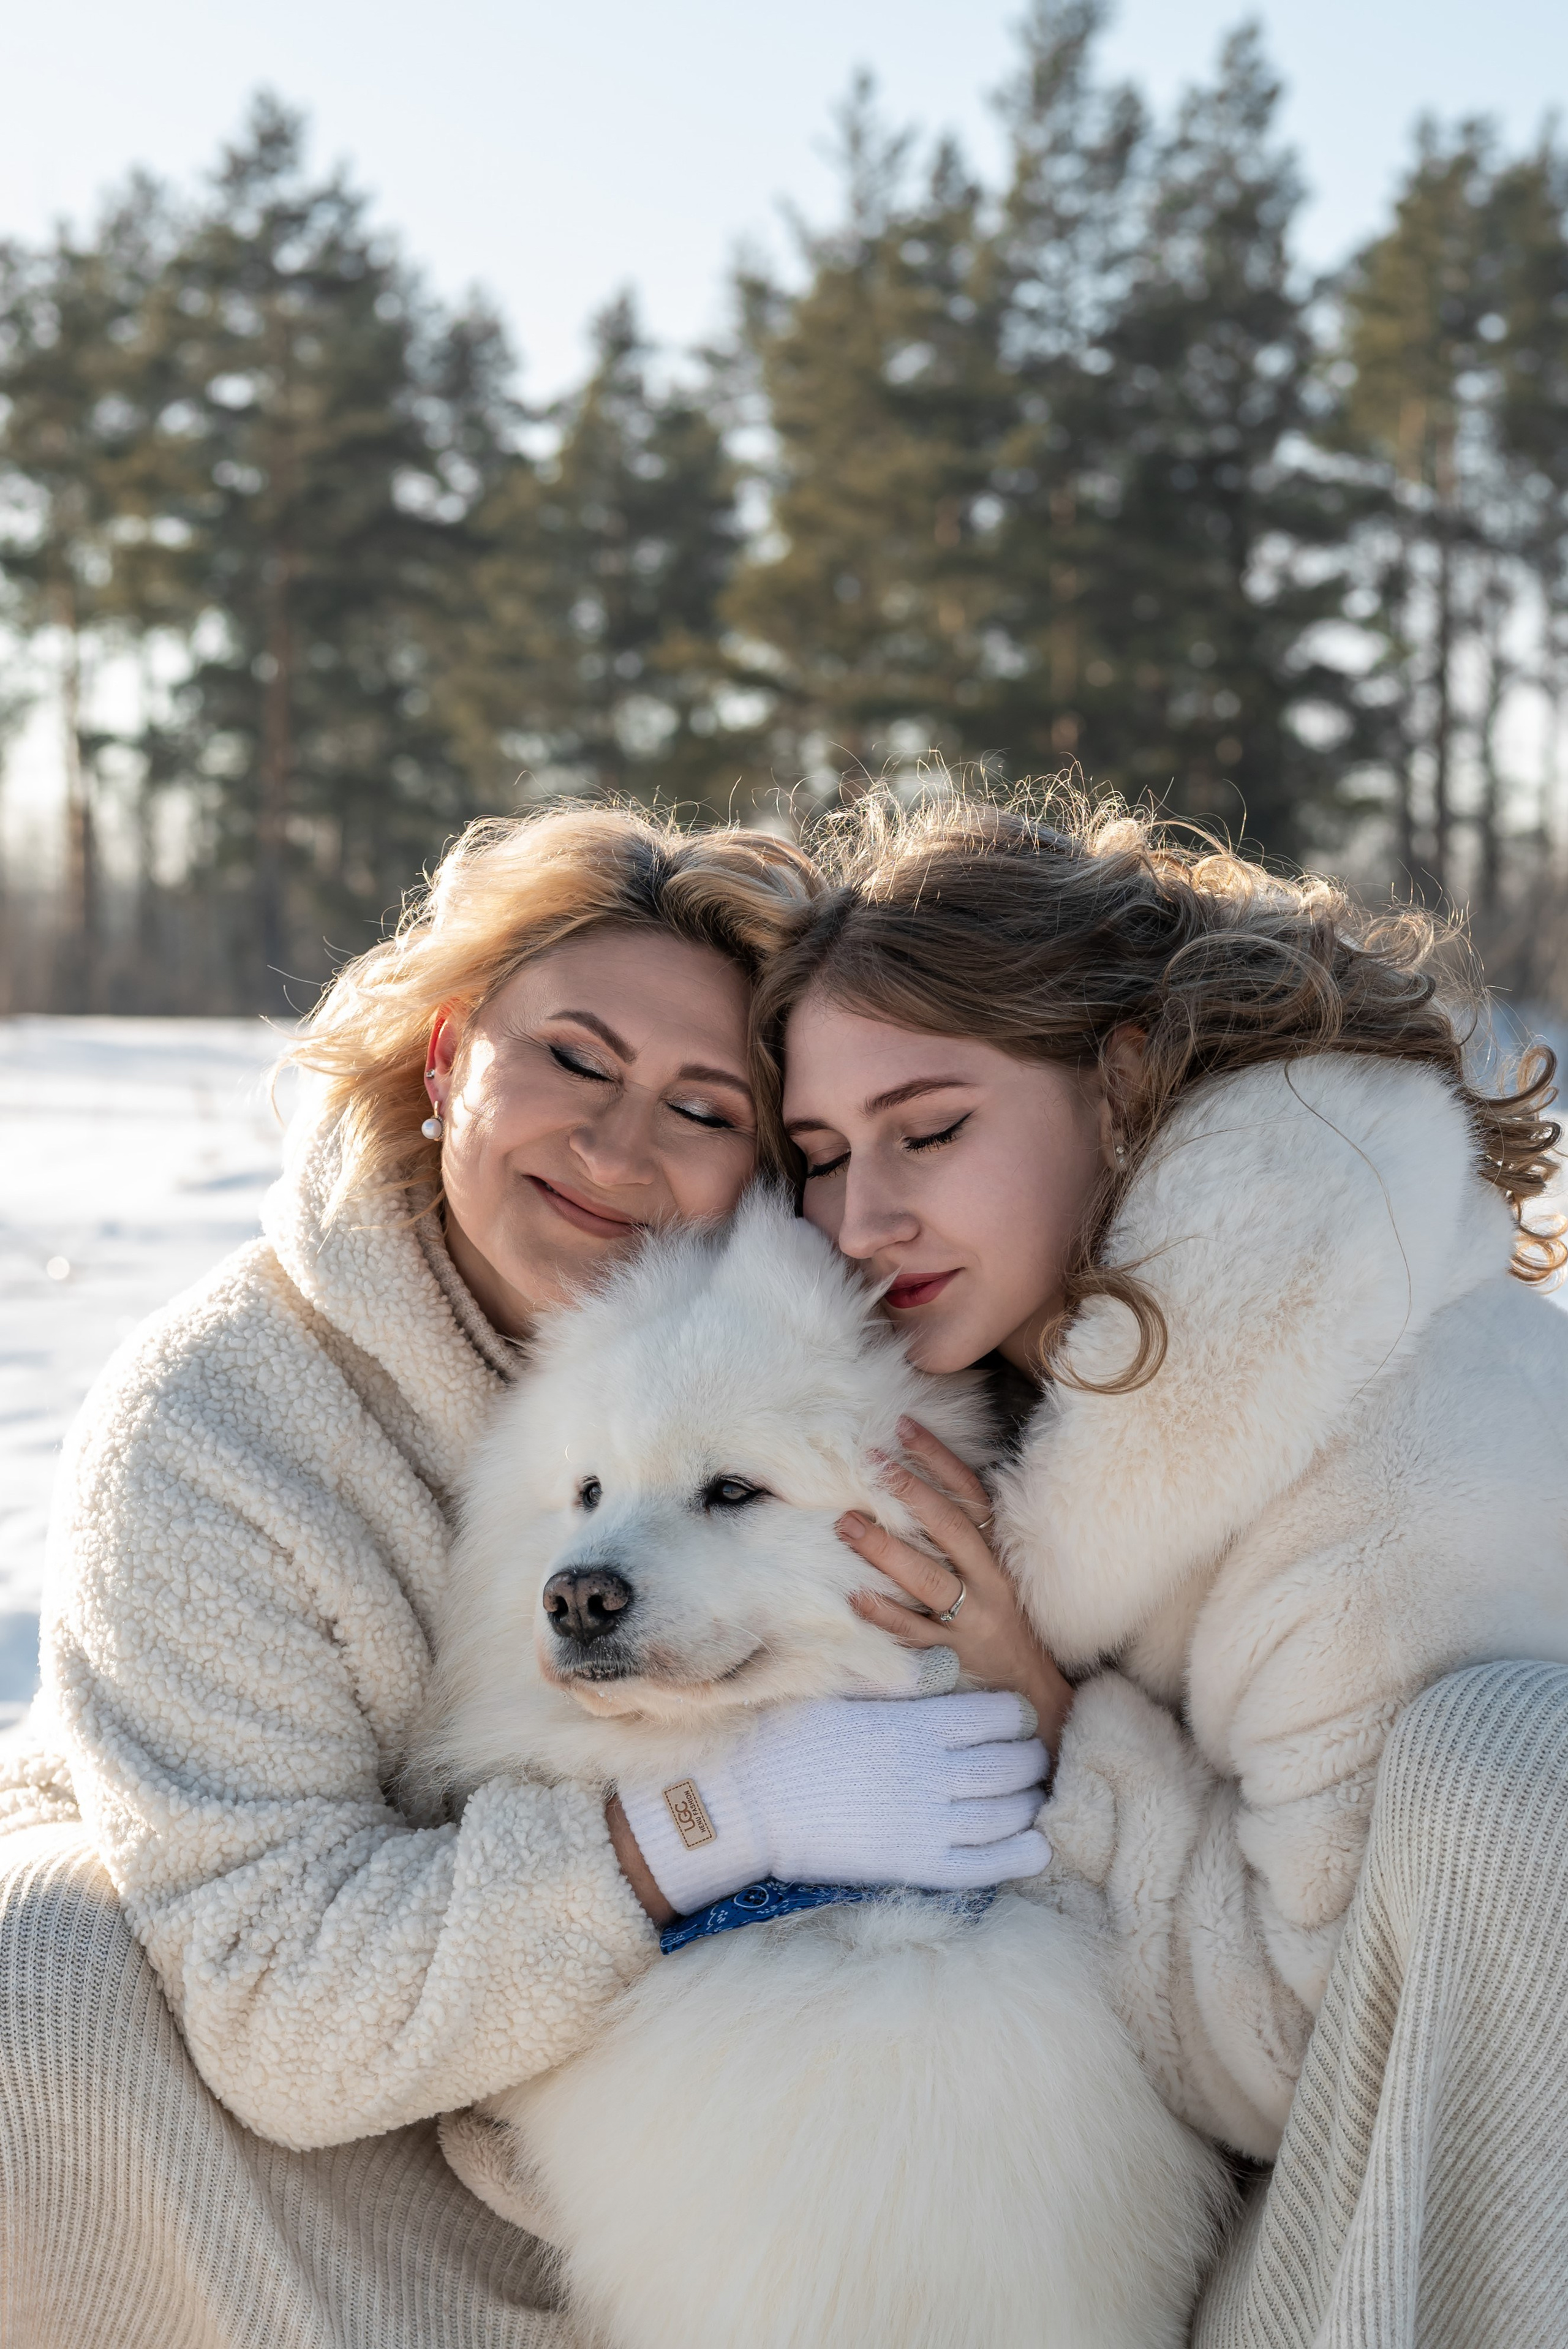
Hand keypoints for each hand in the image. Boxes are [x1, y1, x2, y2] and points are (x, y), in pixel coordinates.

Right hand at [615, 1689, 1049, 1917]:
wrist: (744, 1803)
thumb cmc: (786, 1736)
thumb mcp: (842, 1689)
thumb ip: (899, 1677)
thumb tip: (947, 1663)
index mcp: (915, 1723)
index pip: (998, 1716)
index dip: (1014, 1717)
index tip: (1012, 1719)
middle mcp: (930, 1771)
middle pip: (1010, 1766)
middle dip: (1030, 1761)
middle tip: (1031, 1759)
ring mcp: (924, 1822)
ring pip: (1004, 1815)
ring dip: (1028, 1805)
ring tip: (1032, 1799)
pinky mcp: (911, 1864)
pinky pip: (981, 1865)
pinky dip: (1017, 1857)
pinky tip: (1035, 1849)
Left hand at [839, 1416, 1075, 1756]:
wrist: (1035, 1698)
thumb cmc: (1005, 1627)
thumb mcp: (994, 1577)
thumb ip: (963, 1539)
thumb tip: (917, 1490)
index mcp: (998, 1556)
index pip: (971, 1496)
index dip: (940, 1459)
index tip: (905, 1426)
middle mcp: (989, 1584)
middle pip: (950, 1530)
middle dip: (911, 1493)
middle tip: (870, 1463)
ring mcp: (971, 1623)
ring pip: (928, 1580)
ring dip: (885, 1551)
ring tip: (845, 1525)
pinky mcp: (953, 1659)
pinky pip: (915, 1635)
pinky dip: (886, 1615)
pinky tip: (856, 1597)